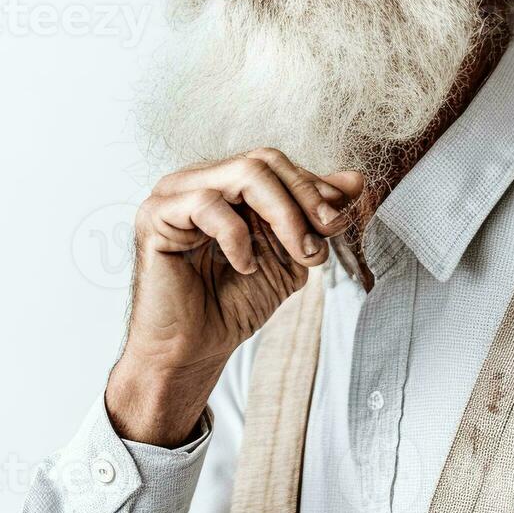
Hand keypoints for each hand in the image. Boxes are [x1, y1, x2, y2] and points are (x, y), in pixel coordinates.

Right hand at [105, 148, 363, 445]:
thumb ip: (315, 216)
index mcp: (225, 183)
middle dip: (305, 197)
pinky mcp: (156, 215)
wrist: (191, 352)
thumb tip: (357, 179)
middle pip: (264, 160)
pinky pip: (207, 204)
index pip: (277, 164)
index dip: (314, 187)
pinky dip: (237, 237)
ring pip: (244, 173)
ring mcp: (174, 193)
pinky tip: (244, 267)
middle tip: (327, 235)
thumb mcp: (290, 255)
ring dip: (285, 216)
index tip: (340, 222)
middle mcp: (199, 179)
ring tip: (299, 255)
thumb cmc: (232, 304)